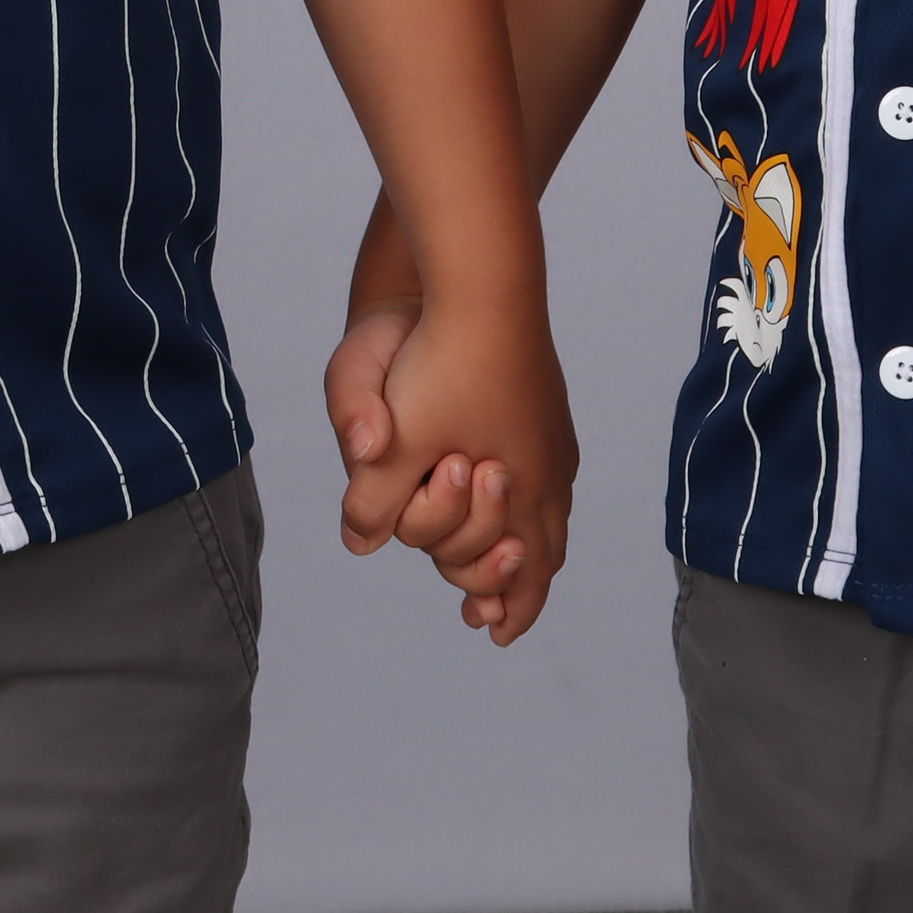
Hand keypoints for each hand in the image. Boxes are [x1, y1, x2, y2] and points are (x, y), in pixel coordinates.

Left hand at [332, 292, 571, 644]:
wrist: (484, 283)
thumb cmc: (440, 362)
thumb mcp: (395, 438)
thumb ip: (374, 498)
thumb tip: (359, 543)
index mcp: (518, 487)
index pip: (526, 572)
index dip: (509, 607)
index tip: (488, 629)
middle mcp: (548, 470)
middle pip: (547, 551)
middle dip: (520, 587)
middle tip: (493, 613)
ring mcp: (552, 435)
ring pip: (554, 512)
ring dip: (532, 548)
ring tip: (514, 563)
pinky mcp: (547, 405)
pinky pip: (552, 474)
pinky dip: (536, 502)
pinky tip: (519, 493)